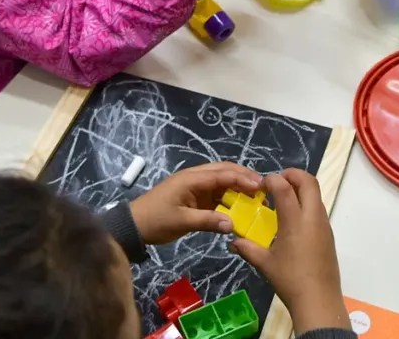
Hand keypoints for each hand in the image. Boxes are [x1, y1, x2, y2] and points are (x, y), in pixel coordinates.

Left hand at [129, 162, 261, 244]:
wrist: (134, 226)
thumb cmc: (156, 220)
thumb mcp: (181, 221)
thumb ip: (208, 221)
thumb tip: (233, 225)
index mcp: (192, 179)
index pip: (223, 174)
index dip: (243, 179)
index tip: (261, 186)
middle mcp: (196, 178)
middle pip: (225, 171)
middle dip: (245, 177)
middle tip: (264, 189)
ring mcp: (196, 188)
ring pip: (223, 182)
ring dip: (239, 188)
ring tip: (257, 198)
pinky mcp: (195, 198)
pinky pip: (217, 195)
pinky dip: (230, 199)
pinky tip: (241, 208)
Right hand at [230, 170, 349, 331]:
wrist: (318, 300)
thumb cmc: (289, 279)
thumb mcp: (264, 263)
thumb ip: (247, 248)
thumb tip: (233, 241)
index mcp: (295, 220)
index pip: (285, 187)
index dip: (272, 179)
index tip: (261, 185)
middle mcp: (313, 217)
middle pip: (309, 182)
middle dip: (293, 174)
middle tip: (277, 181)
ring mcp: (324, 225)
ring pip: (316, 194)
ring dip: (301, 188)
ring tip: (283, 198)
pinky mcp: (328, 234)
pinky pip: (318, 209)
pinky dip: (306, 203)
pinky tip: (292, 219)